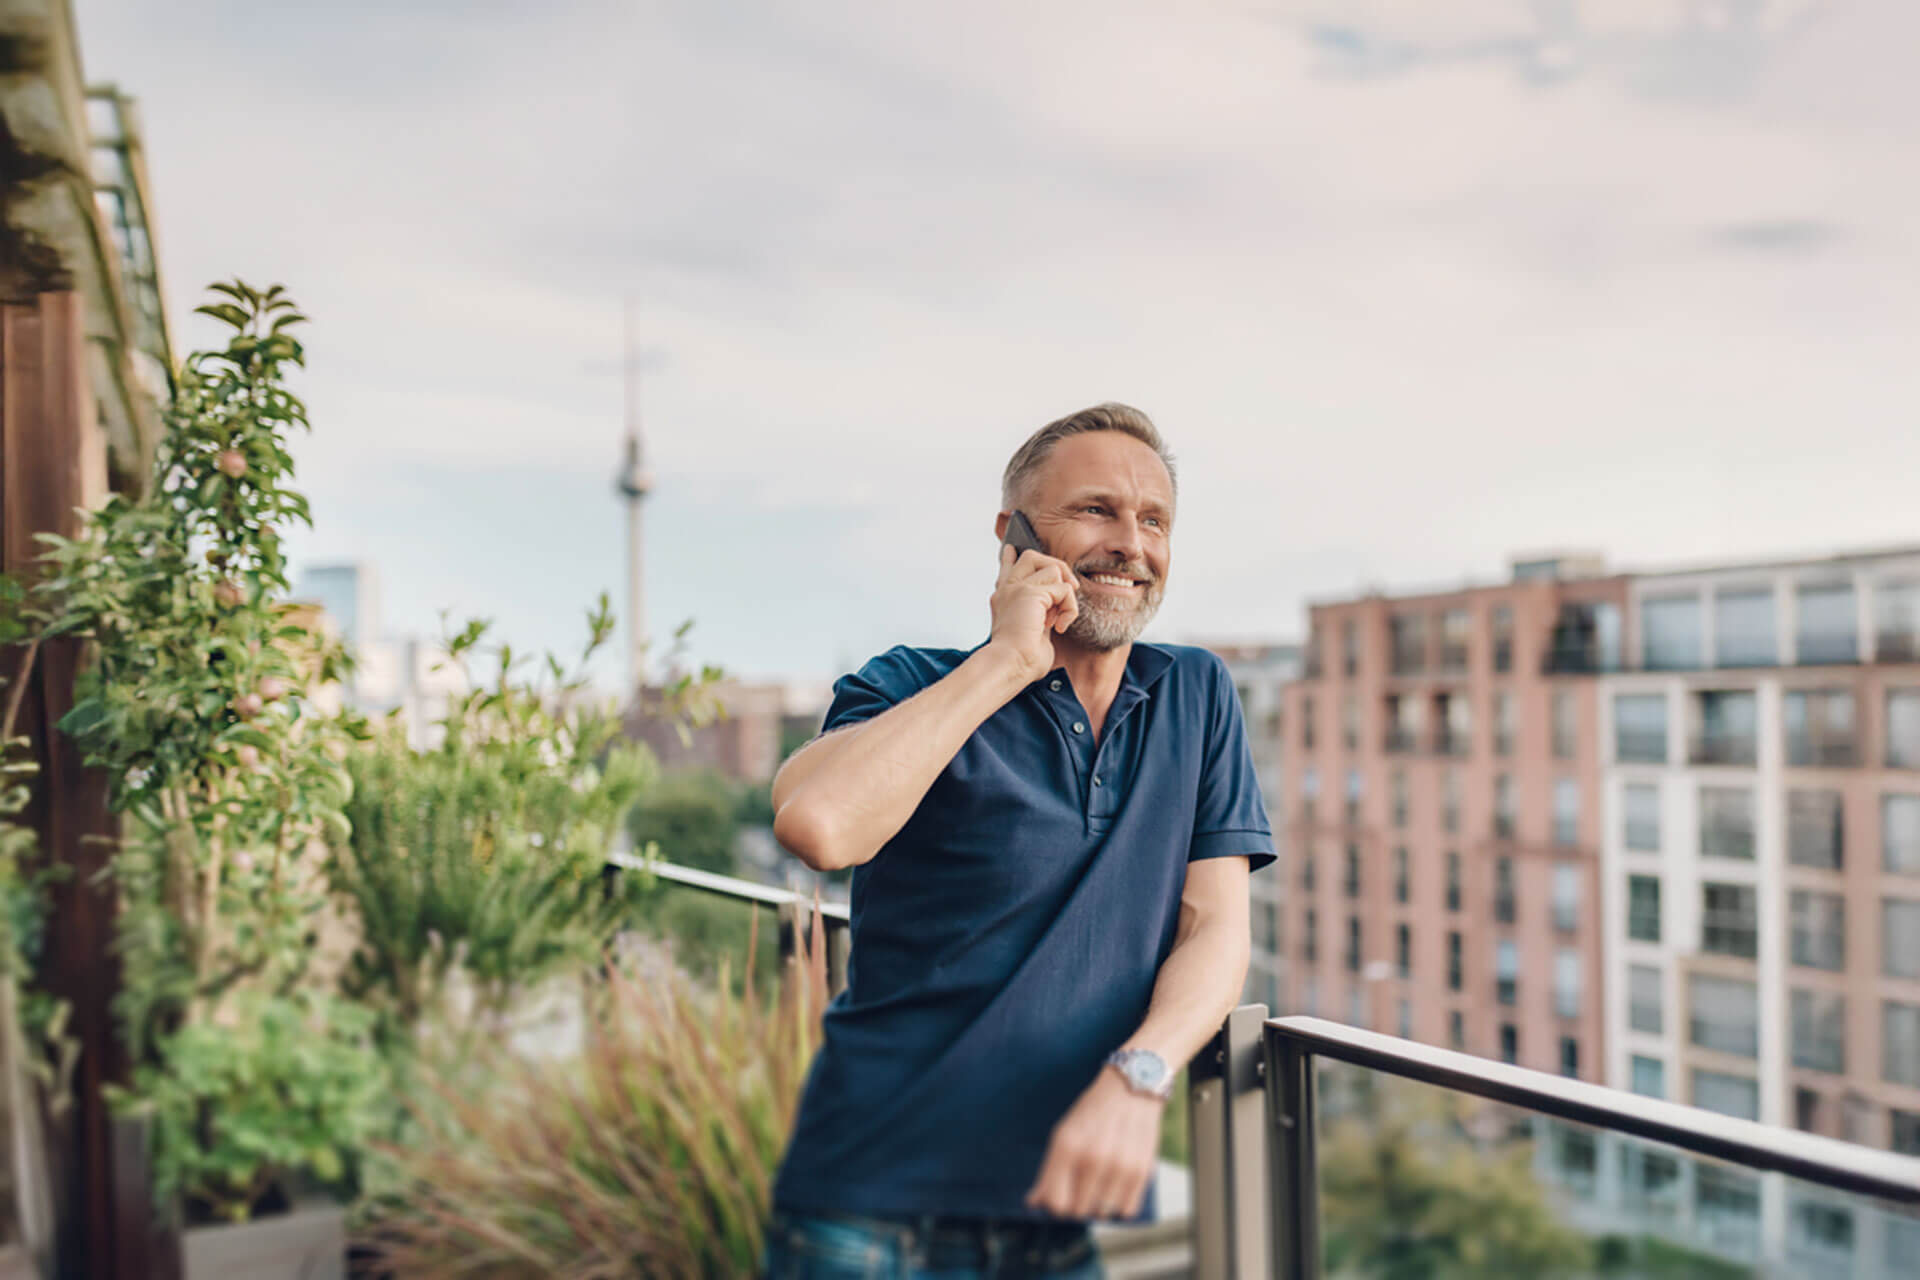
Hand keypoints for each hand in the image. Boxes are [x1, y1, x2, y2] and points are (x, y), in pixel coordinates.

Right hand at [988, 543, 1078, 683]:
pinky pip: (1064, 590)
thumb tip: (1056, 610)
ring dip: (1065, 596)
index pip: (1006, 570)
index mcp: (1003, 600)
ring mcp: (1017, 588)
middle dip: (1056, 568)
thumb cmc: (1021, 660)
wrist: (1010, 665)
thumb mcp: (1032, 634)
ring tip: (1056, 619)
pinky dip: (1069, 609)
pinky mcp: (1031, 593)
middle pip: (1031, 557)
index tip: (1010, 550)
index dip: (1009, 559)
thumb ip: (1040, 617)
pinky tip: (1059, 626)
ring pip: (1053, 568)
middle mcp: (1007, 590)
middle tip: (1068, 589)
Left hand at [1025, 1067, 1162, 1220]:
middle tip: (1080, 1187)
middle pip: (1078, 1211)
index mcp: (1068, 1147)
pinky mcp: (1142, 1172)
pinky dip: (1119, 1204)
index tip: (1059, 1195)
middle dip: (1076, 1203)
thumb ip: (1048, 1172)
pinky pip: (1125, 1210)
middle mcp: (1094, 1158)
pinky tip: (1116, 1186)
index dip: (1054, 1205)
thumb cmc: (1091, 1113)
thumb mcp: (1063, 1134)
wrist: (1132, 1088)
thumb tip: (1032, 1204)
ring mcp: (1120, 1167)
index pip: (1056, 1203)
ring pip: (1101, 1213)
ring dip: (1098, 1204)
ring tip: (1100, 1182)